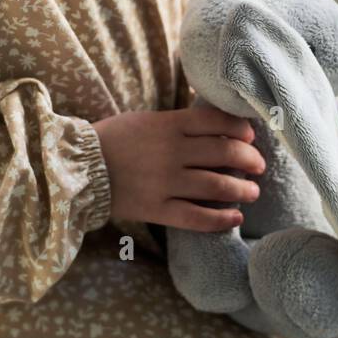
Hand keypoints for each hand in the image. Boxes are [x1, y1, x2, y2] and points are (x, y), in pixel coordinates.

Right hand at [92, 105, 265, 231]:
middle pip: (224, 152)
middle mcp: (171, 151)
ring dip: (242, 189)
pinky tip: (235, 217)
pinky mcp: (157, 208)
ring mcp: (165, 181)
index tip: (251, 136)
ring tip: (253, 191)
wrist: (79, 167)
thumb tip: (215, 127)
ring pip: (216, 185)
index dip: (241, 129)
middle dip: (249, 159)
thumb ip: (178, 124)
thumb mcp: (147, 119)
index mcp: (168, 124)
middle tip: (259, 165)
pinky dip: (220, 218)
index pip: (217, 122)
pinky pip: (196, 216)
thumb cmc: (114, 139)